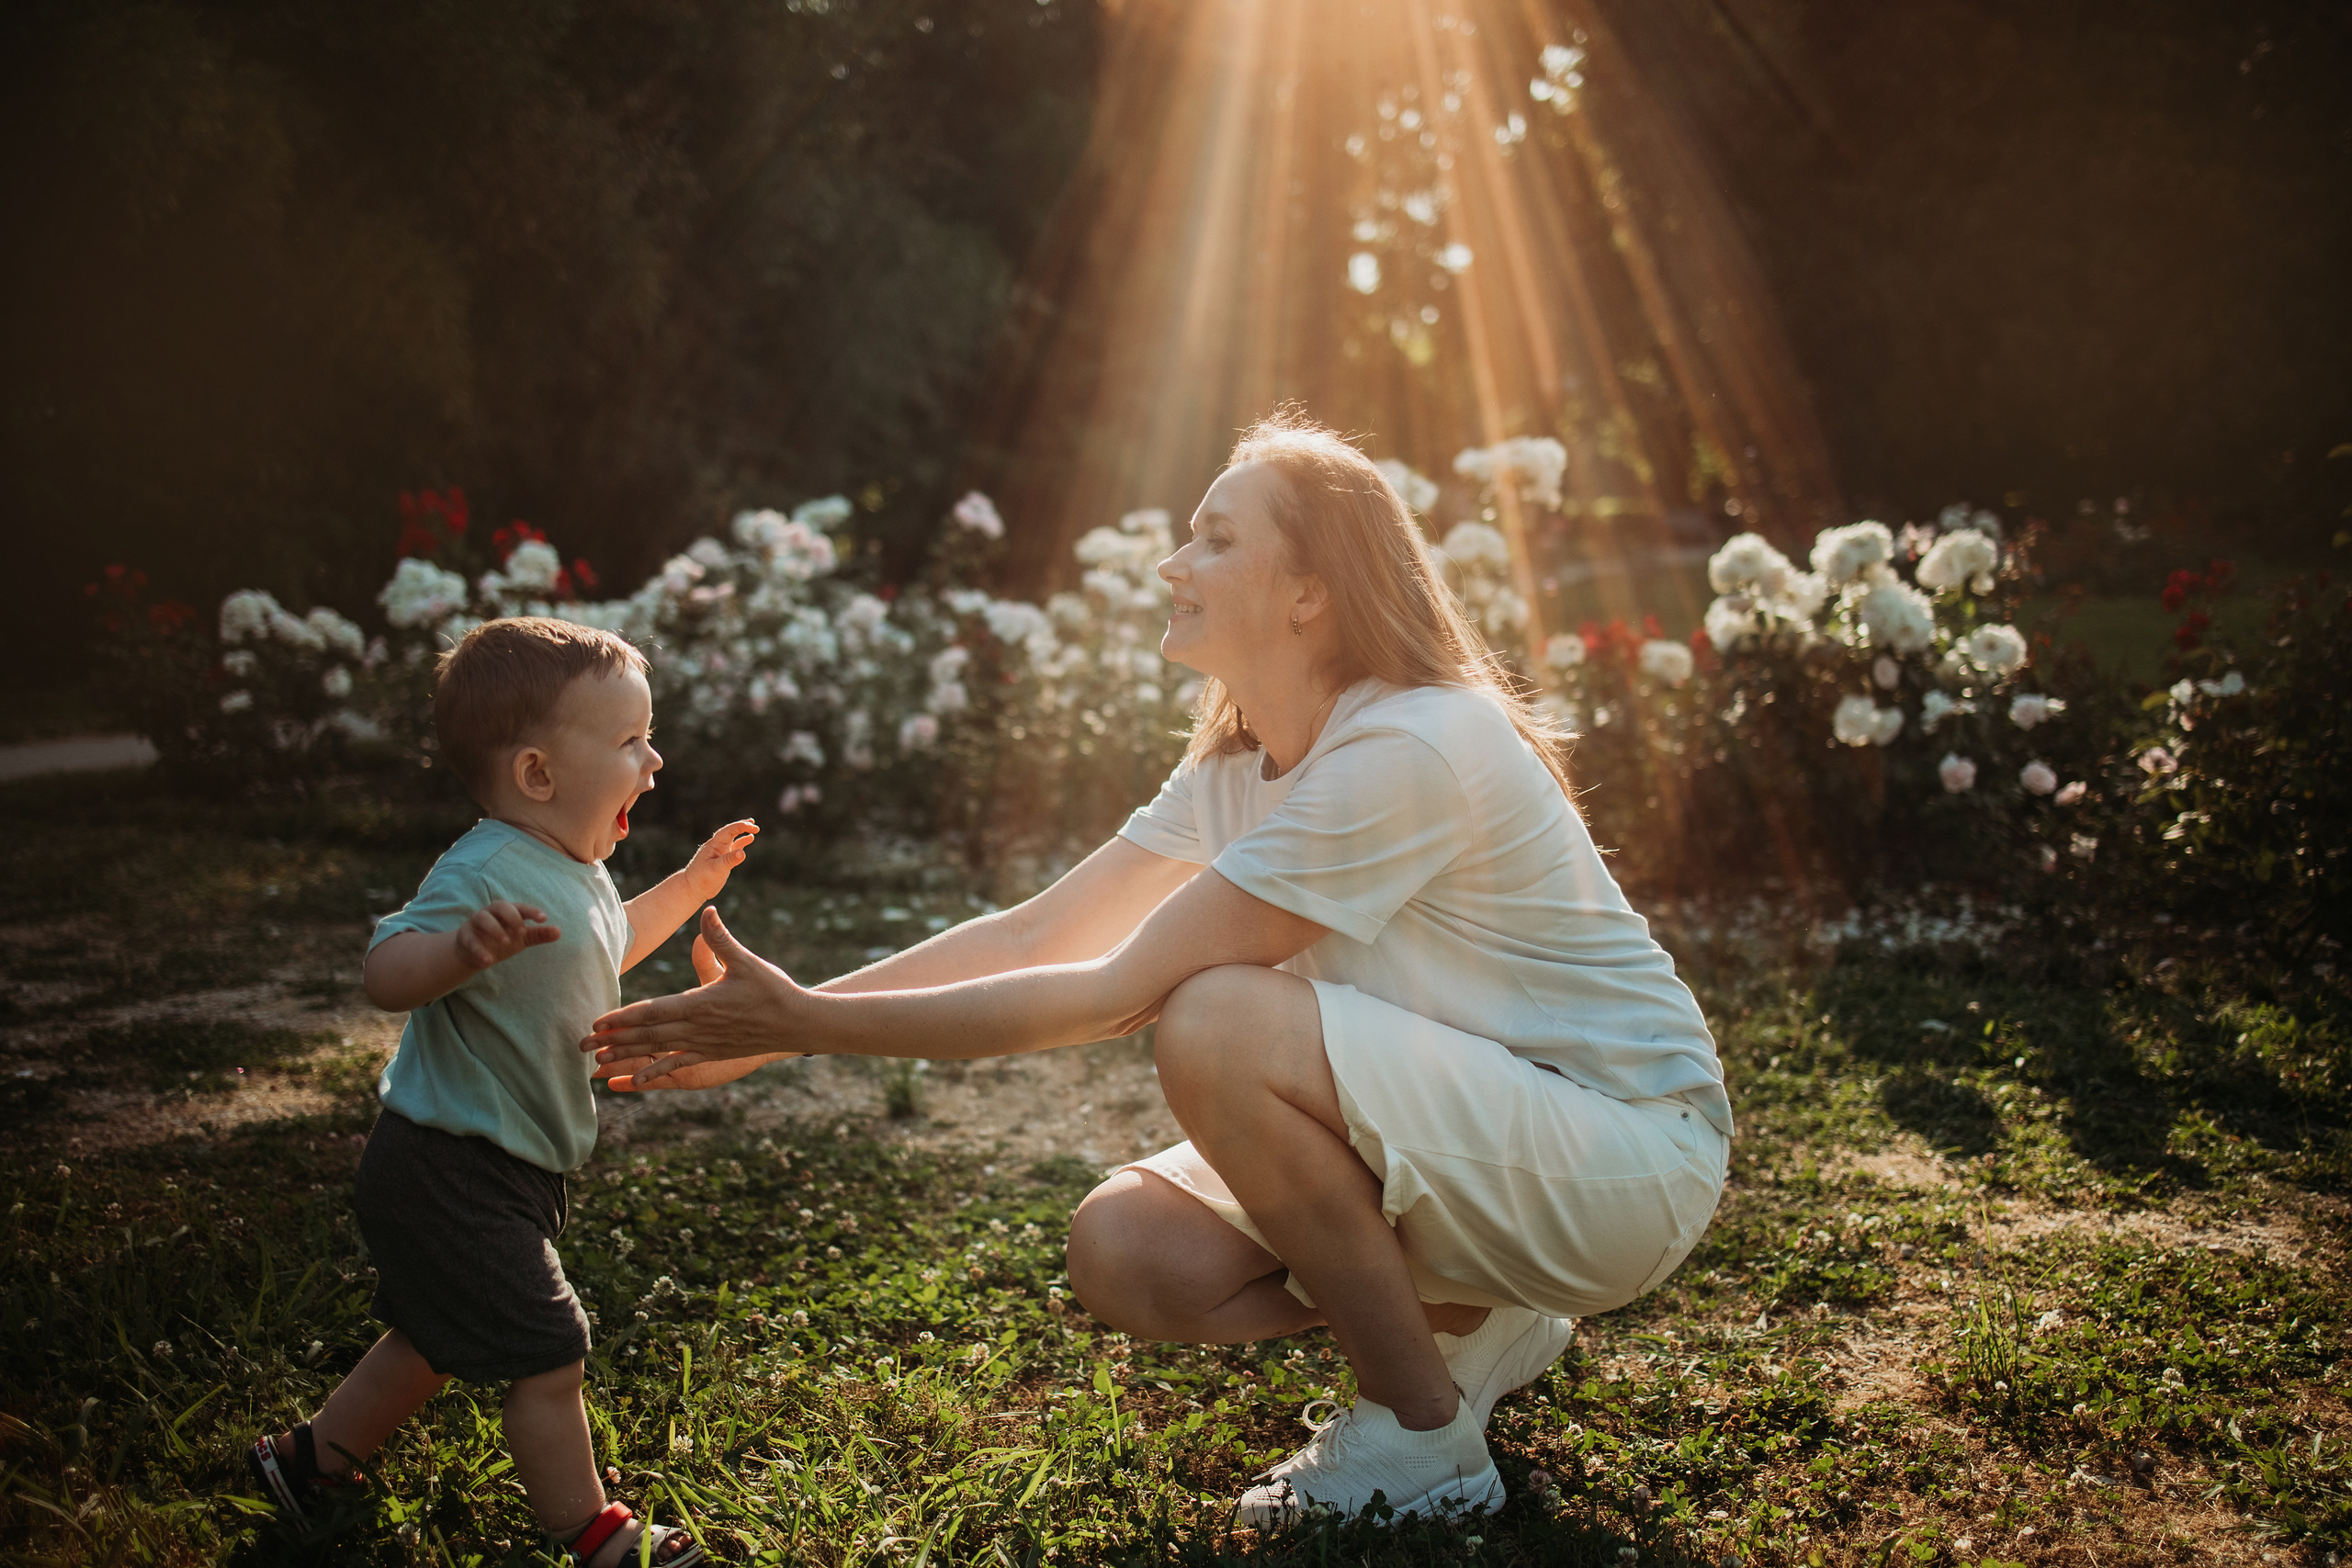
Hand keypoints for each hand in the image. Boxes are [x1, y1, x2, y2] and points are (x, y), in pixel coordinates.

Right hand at [455, 901, 559, 969]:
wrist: (474, 952)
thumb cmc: (501, 939)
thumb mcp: (521, 938)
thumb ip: (538, 934)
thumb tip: (559, 932)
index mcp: (507, 911)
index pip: (520, 907)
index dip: (531, 911)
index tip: (543, 918)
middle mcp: (491, 913)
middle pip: (500, 906)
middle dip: (512, 916)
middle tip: (522, 931)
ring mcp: (475, 923)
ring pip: (482, 918)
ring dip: (495, 929)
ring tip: (506, 942)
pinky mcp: (464, 936)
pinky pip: (470, 940)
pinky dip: (479, 950)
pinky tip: (488, 961)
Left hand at [583, 906, 804, 1088]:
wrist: (797, 1023)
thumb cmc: (773, 990)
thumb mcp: (746, 961)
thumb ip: (721, 939)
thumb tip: (707, 911)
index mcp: (700, 1003)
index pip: (652, 1011)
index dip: (622, 1018)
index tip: (596, 1022)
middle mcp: (697, 1027)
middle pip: (647, 1034)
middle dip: (612, 1039)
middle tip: (580, 1046)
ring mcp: (703, 1043)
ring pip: (657, 1050)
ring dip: (627, 1055)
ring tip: (598, 1061)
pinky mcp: (711, 1053)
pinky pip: (678, 1064)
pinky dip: (655, 1073)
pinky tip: (636, 1082)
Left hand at [679, 819, 758, 902]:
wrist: (692, 888)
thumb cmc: (701, 878)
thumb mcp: (716, 869)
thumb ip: (729, 860)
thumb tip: (742, 853)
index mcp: (714, 845)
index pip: (728, 831)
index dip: (740, 826)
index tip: (751, 825)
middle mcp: (717, 846)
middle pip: (730, 831)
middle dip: (742, 826)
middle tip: (753, 824)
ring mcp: (719, 853)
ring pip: (733, 838)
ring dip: (742, 832)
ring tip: (754, 828)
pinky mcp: (722, 860)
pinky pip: (734, 848)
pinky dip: (742, 843)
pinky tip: (749, 839)